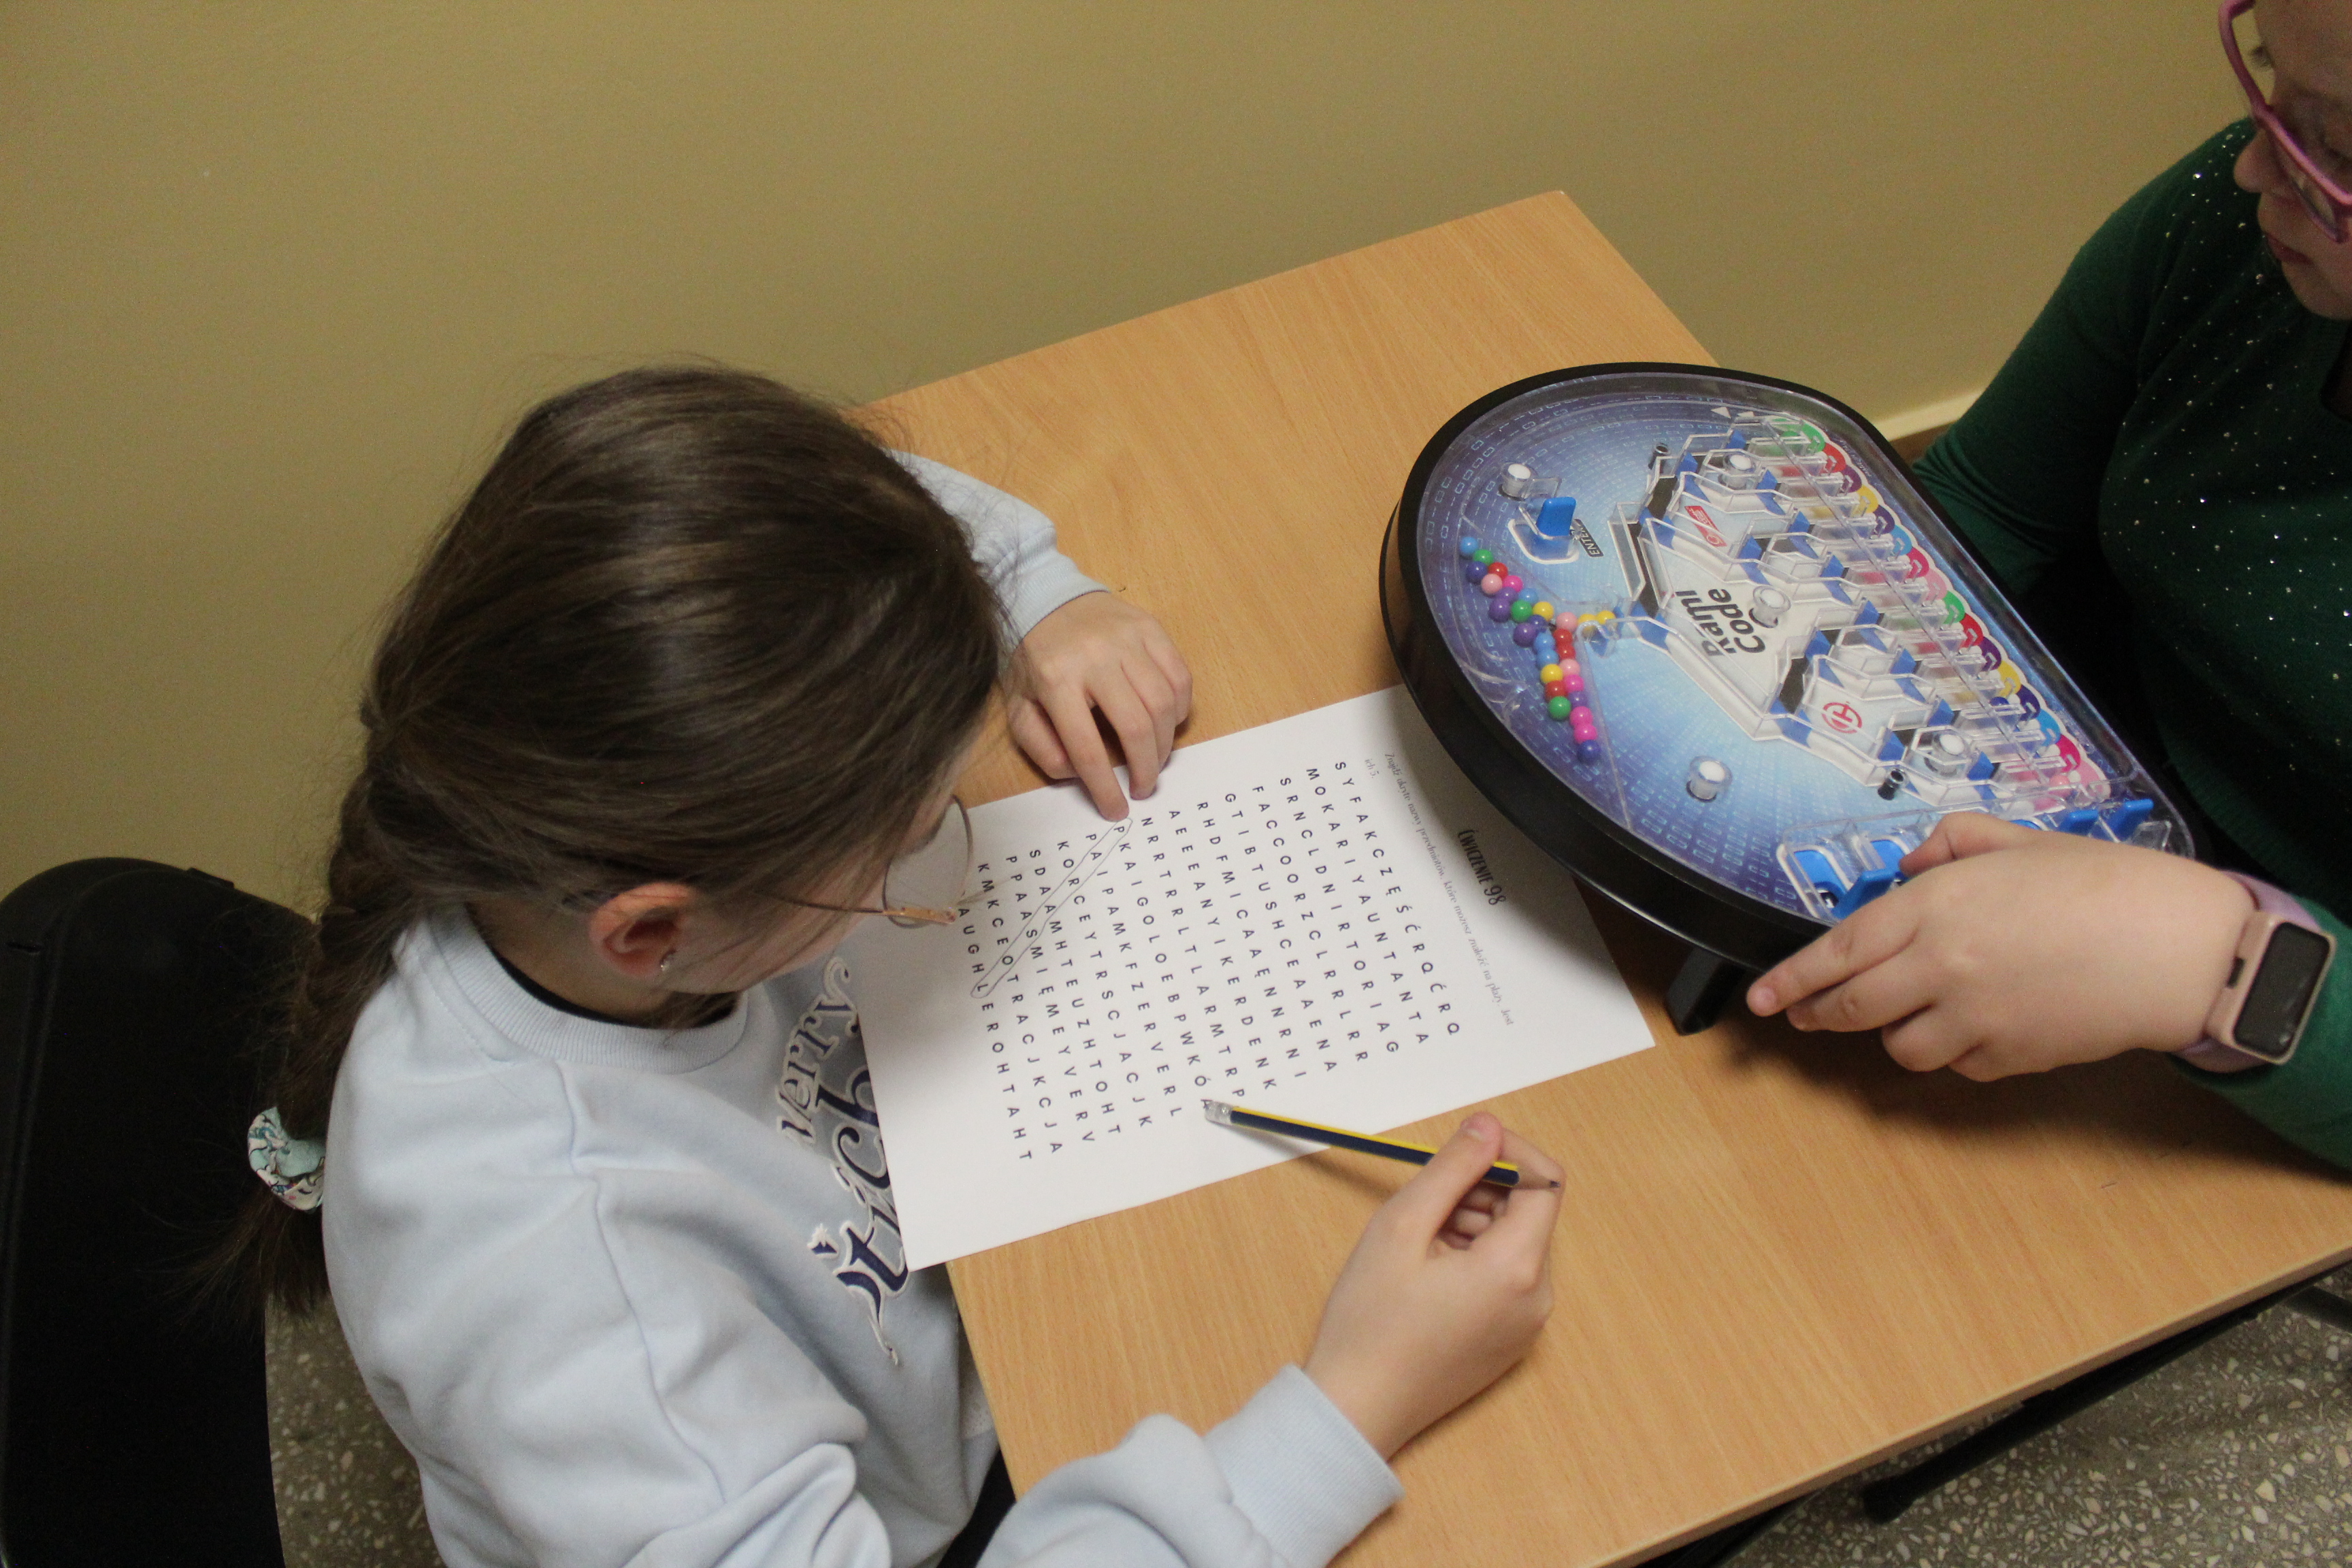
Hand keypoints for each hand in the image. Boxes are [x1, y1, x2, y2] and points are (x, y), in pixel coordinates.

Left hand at [1007, 592, 1192, 819]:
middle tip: (1144, 787)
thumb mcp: (1020, 706)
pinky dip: (1179, 708)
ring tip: (1155, 759)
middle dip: (1145, 768)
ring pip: (1162, 703)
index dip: (1104, 787)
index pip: (1086, 746)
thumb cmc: (1035, 660)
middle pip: (1135, 726)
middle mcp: (1094, 658)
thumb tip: (1079, 774)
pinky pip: (1179, 676)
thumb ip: (1041, 746)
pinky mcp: (1150, 628)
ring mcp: (1127, 639)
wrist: (1046, 599)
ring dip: (1165, 743)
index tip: (1116, 811)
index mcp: (1056, 680)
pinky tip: (1166, 722)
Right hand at [1303, 1114, 1563, 1458]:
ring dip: (1471, 1223)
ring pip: (1513, 1243)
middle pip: (1529, 1212)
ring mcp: (1526, 1327)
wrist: (1356, 1408)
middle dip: (1481, 1191)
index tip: (1462, 1146)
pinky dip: (1471, 1258)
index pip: (1547, 1181)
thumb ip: (1452, 1168)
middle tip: (1423, 1206)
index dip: (1508, 1151)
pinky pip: (1504, 1278)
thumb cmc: (1371, 1320)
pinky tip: (1424, 1274)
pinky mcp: (1507, 1342)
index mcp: (1518, 1268)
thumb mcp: (1403, 1226)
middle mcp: (1537, 1299)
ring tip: (1416, 1245)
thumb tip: (1487, 1125)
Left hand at [1746, 813, 2251, 1079]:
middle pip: (1851, 1008)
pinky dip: (1953, 1050)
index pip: (1837, 951)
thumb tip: (1904, 869)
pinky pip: (1956, 1065)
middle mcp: (1940, 967)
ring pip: (1898, 1048)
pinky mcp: (2007, 1059)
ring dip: (1893, 1033)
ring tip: (1912, 1011)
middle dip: (1819, 1014)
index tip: (1760, 999)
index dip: (1791, 979)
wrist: (2179, 948)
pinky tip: (1976, 1025)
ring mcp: (1971, 1020)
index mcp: (1935, 907)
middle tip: (1803, 1015)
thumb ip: (1949, 846)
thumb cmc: (2106, 886)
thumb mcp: (2018, 842)